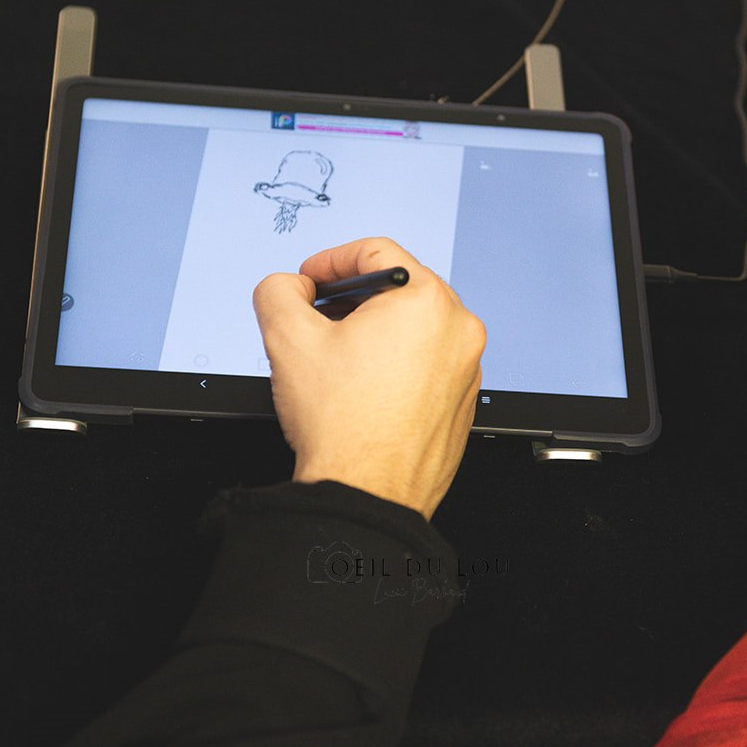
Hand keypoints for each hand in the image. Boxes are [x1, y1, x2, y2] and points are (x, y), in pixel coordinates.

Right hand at [253, 238, 485, 520]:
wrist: (366, 495)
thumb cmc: (343, 426)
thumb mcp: (287, 338)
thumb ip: (279, 291)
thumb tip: (288, 287)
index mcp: (426, 301)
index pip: (376, 252)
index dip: (330, 261)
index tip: (311, 281)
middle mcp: (458, 329)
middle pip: (399, 288)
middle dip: (352, 298)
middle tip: (318, 319)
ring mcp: (466, 368)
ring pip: (414, 327)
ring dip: (374, 331)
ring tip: (338, 359)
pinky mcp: (462, 400)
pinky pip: (427, 362)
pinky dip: (396, 362)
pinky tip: (364, 387)